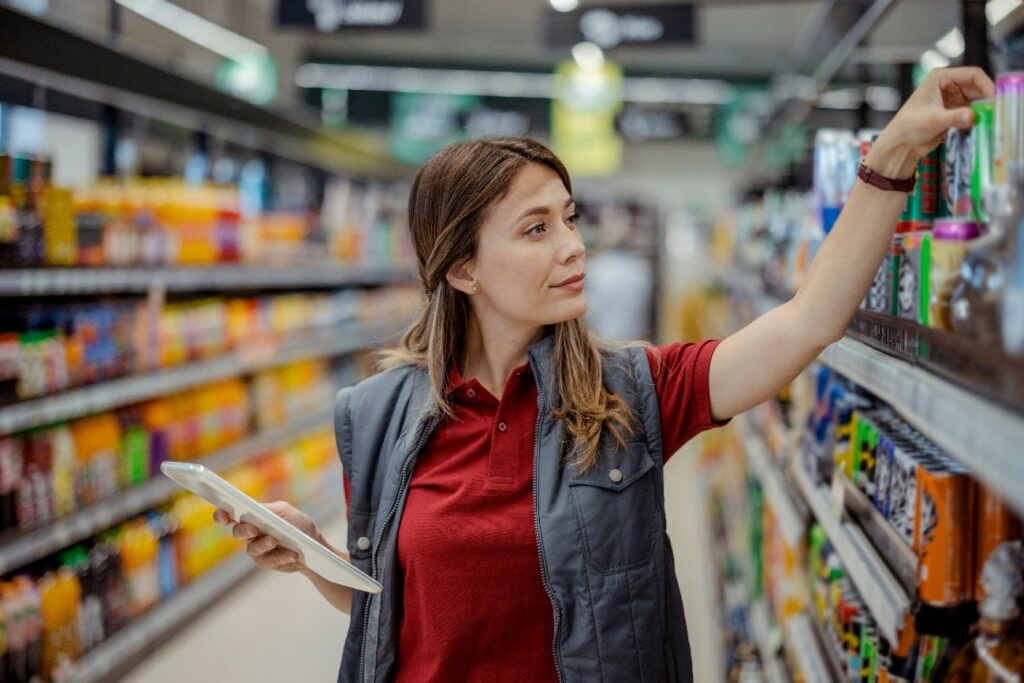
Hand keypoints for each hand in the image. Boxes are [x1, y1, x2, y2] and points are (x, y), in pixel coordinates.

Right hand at [213, 501, 318, 573]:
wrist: (313, 545)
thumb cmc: (298, 524)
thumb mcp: (285, 511)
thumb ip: (268, 510)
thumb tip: (254, 511)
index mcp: (253, 516)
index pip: (231, 515)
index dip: (222, 515)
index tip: (222, 515)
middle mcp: (251, 533)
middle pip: (238, 532)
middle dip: (244, 530)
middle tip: (254, 530)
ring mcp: (257, 549)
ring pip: (252, 549)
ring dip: (264, 544)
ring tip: (276, 541)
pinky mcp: (266, 562)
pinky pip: (268, 561)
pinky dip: (280, 556)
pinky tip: (292, 554)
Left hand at [867, 66, 995, 178]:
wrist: (900, 144)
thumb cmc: (908, 127)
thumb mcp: (932, 120)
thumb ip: (954, 117)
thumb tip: (973, 116)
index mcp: (941, 78)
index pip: (972, 74)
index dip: (986, 85)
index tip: (995, 99)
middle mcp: (948, 85)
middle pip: (977, 87)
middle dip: (987, 98)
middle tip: (996, 112)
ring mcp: (952, 98)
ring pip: (977, 99)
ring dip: (983, 108)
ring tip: (990, 119)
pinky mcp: (954, 111)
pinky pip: (972, 110)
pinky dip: (978, 116)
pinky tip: (982, 124)